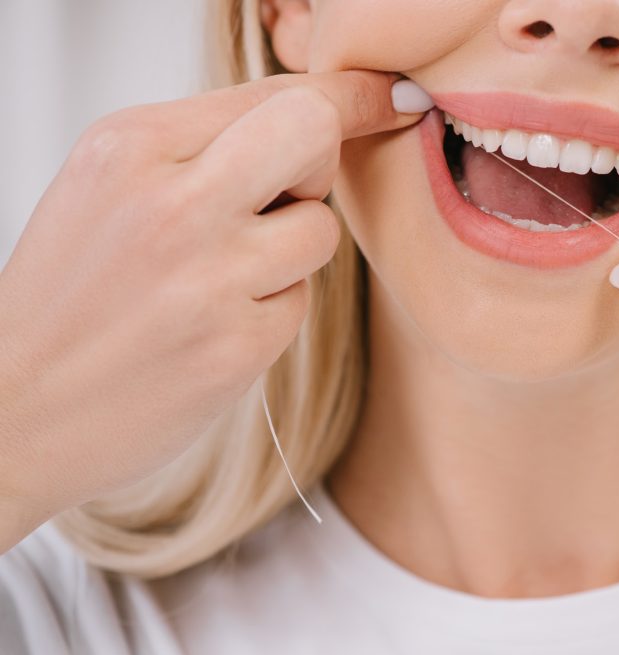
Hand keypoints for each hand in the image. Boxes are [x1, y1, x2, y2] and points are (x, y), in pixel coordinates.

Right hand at [0, 71, 431, 551]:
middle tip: (283, 196)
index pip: (276, 95)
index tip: (394, 96)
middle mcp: (172, 202)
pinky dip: (271, 312)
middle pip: (315, 134)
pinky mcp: (235, 346)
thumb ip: (203, 146)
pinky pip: (300, 302)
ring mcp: (207, 278)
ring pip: (320, 229)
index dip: (348, 95)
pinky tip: (212, 326)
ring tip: (219, 278)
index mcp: (132, 145)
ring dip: (288, 252)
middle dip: (320, 160)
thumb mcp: (111, 187)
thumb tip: (314, 120)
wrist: (16, 408)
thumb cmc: (70, 295)